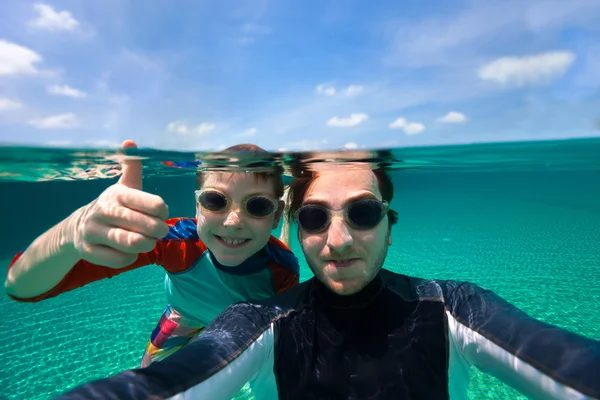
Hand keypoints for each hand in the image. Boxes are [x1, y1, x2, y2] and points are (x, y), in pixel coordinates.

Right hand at [70, 140, 169, 267]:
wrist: (78, 227)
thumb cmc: (113, 205)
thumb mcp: (123, 186)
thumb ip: (132, 168)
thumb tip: (130, 141)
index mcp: (117, 194)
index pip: (150, 202)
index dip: (162, 210)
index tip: (163, 213)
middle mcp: (103, 211)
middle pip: (141, 224)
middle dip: (158, 230)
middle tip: (163, 231)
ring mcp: (94, 232)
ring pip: (129, 243)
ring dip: (145, 245)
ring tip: (150, 243)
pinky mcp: (89, 251)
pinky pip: (118, 259)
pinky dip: (130, 258)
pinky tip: (132, 252)